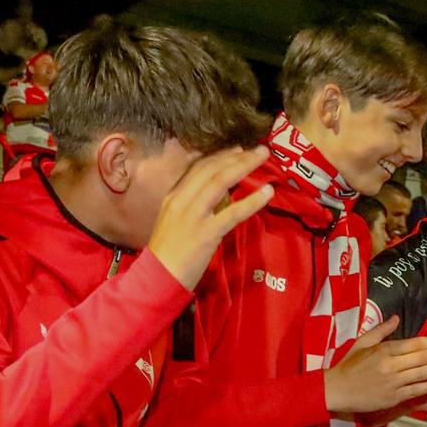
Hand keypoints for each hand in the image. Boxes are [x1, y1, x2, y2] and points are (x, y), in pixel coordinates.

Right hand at [146, 146, 273, 288]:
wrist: (158, 277)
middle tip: (257, 149)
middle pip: (211, 169)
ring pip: (221, 182)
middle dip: (236, 156)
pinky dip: (253, 201)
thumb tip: (218, 194)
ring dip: (245, 166)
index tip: (237, 150)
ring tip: (263, 157)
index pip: (197, 168)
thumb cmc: (168, 253)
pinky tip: (268, 193)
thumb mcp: (173, 220)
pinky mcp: (206, 233)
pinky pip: (234, 213)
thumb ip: (190, 204)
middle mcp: (181, 200)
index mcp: (173, 196)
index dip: (219, 156)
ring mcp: (193, 215)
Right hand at [325, 317, 426, 414]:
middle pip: (423, 358)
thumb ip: (381, 330)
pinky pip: (416, 390)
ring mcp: (393, 383)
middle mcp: (391, 365)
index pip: (416, 344)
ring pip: (423, 374)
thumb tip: (397, 317)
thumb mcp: (362, 342)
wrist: (335, 390)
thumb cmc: (349, 365)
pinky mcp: (393, 398)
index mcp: (384, 350)